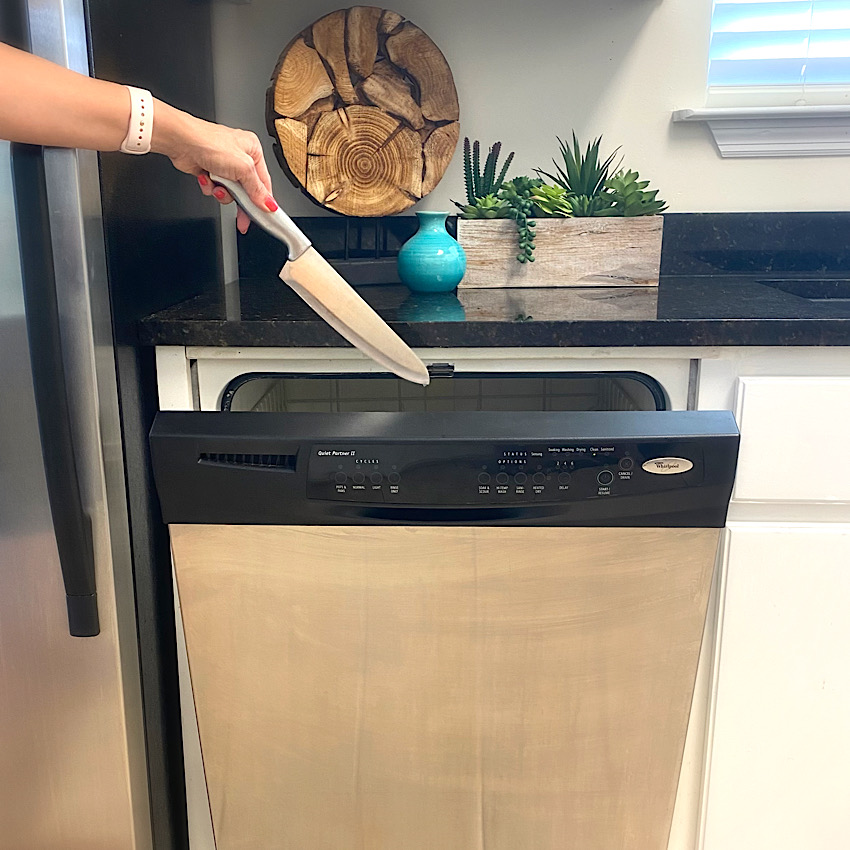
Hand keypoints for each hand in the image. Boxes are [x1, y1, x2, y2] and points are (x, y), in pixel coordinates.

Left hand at [152, 105, 276, 233]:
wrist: (181, 141)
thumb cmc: (210, 143)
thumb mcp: (243, 169)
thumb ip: (257, 190)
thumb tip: (269, 204)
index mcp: (253, 150)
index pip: (264, 182)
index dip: (265, 200)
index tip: (265, 215)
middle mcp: (239, 156)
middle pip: (247, 189)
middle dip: (240, 200)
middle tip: (242, 217)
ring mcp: (223, 163)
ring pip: (231, 191)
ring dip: (223, 193)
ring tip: (217, 186)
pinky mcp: (210, 170)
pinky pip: (216, 188)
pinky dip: (210, 187)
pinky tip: (206, 179)